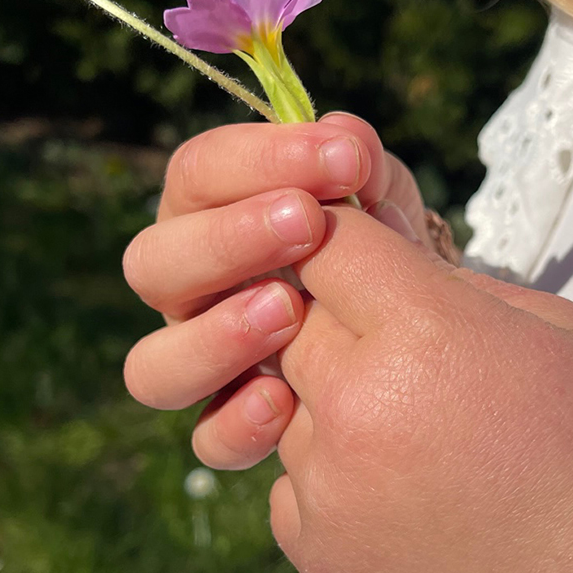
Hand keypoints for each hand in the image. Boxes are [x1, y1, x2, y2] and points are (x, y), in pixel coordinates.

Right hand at [122, 112, 428, 468]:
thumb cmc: (383, 246)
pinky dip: (238, 423)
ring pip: (152, 367)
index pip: (197, 176)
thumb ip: (362, 167)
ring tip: (287, 311)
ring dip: (215, 336)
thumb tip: (346, 133)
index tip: (342, 158)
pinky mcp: (235, 427)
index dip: (259, 159)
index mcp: (214, 219)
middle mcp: (193, 293)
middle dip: (227, 239)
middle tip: (306, 224)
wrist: (421, 333)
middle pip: (152, 265)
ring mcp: (206, 365)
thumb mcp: (382, 199)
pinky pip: (209, 439)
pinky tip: (286, 401)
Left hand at [267, 207, 572, 572]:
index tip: (358, 246)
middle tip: (391, 338)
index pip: (326, 241)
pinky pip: (290, 478)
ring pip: (284, 399)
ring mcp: (327, 489)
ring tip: (411, 427)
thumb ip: (449, 284)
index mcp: (420, 333)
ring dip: (329, 397)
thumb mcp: (551, 326)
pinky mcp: (317, 554)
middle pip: (288, 317)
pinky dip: (329, 471)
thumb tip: (386, 264)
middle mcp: (353, 408)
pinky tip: (400, 488)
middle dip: (331, 313)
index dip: (341, 234)